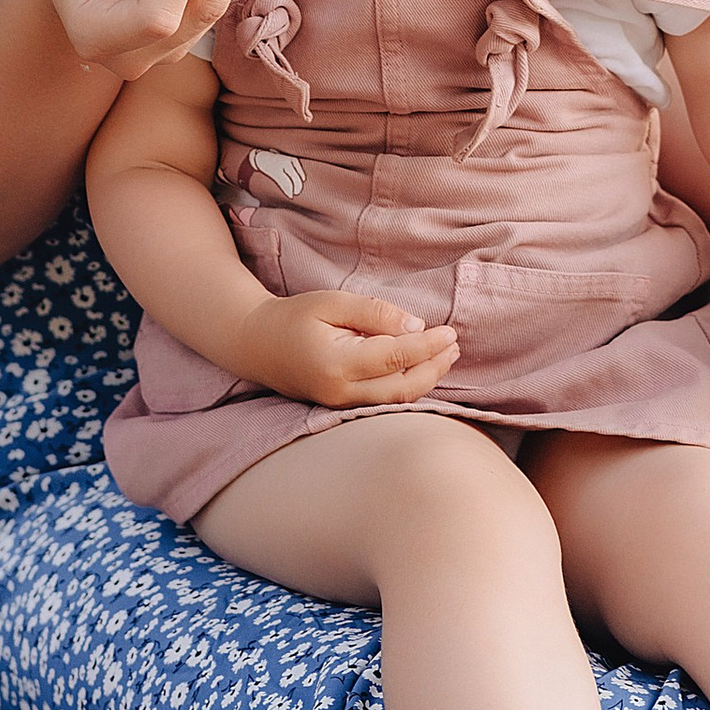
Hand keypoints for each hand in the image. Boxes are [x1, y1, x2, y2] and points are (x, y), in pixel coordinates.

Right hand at [240, 290, 461, 409]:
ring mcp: (340, 404)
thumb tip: (415, 328)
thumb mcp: (331, 303)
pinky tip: (423, 370)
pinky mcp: (342, 406)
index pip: (395, 357)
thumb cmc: (293, 317)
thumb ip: (374, 313)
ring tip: (447, 356)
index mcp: (336, 364)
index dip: (427, 346)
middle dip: (434, 367)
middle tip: (455, 345)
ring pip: (396, 401)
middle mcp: (340, 392)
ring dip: (426, 380)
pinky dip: (408, 388)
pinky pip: (384, 401)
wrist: (254, 344)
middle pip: (402, 388)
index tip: (449, 332)